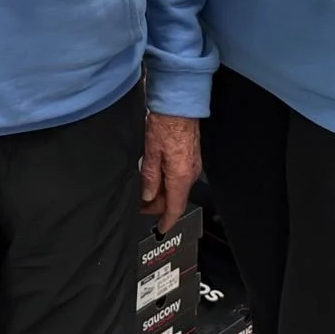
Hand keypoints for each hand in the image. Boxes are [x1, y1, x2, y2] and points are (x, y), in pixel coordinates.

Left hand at [141, 112, 199, 231]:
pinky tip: (156, 176)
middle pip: (175, 199)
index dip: (167, 221)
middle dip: (159, 205)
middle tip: (142, 204)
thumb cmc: (166, 123)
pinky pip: (180, 177)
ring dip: (163, 192)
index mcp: (180, 176)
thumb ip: (149, 178)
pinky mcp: (191, 157)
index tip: (160, 229)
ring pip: (177, 188)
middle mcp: (190, 173)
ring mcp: (193, 165)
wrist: (179, 104)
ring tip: (145, 189)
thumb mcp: (150, 153)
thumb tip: (148, 195)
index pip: (175, 208)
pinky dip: (168, 181)